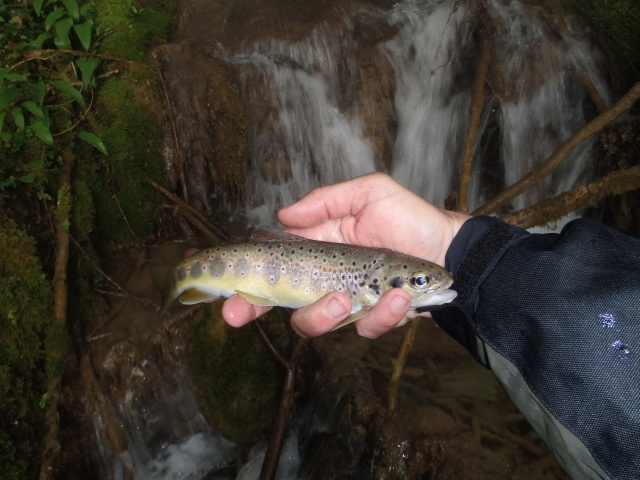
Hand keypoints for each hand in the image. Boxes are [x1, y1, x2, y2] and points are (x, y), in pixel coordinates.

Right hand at [222, 172, 469, 336]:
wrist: (448, 247)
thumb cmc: (407, 217)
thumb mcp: (366, 194)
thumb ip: (325, 203)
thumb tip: (283, 215)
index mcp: (316, 250)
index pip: (273, 269)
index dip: (244, 284)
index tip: (223, 295)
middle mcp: (326, 279)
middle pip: (279, 304)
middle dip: (253, 309)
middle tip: (238, 314)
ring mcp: (349, 302)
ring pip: (317, 322)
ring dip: (323, 314)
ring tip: (346, 297)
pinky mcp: (374, 318)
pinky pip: (365, 328)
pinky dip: (380, 316)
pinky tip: (398, 296)